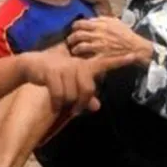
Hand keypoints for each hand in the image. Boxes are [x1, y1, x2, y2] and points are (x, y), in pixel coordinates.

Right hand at [16, 48, 137, 113]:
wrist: (32, 64)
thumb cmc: (56, 75)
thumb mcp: (72, 85)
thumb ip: (86, 96)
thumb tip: (96, 107)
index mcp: (85, 66)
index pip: (106, 63)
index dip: (120, 60)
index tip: (135, 56)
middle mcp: (77, 64)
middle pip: (88, 90)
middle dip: (81, 103)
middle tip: (75, 111)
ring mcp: (65, 67)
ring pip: (72, 95)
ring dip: (66, 103)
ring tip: (60, 103)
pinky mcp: (52, 72)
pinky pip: (59, 95)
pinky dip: (56, 103)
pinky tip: (53, 104)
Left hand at [68, 17, 152, 64]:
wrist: (135, 47)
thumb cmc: (127, 35)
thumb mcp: (116, 22)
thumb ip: (104, 19)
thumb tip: (93, 18)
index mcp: (101, 24)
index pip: (82, 23)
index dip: (75, 26)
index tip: (74, 28)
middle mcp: (98, 34)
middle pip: (78, 34)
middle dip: (71, 37)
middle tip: (70, 40)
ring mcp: (99, 45)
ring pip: (79, 45)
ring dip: (74, 48)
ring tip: (73, 50)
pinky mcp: (100, 55)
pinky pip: (86, 56)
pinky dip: (81, 56)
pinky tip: (79, 57)